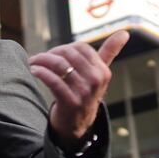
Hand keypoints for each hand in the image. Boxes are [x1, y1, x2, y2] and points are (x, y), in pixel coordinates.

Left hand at [28, 31, 128, 150]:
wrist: (77, 124)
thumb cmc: (86, 92)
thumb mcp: (99, 73)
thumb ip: (110, 52)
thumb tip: (125, 33)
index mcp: (103, 71)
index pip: (80, 47)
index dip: (63, 48)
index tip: (53, 54)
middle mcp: (96, 80)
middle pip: (68, 54)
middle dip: (50, 54)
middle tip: (38, 58)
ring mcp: (84, 92)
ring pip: (59, 66)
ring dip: (41, 61)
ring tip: (33, 63)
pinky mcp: (71, 102)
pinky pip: (53, 81)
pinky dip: (41, 73)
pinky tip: (34, 71)